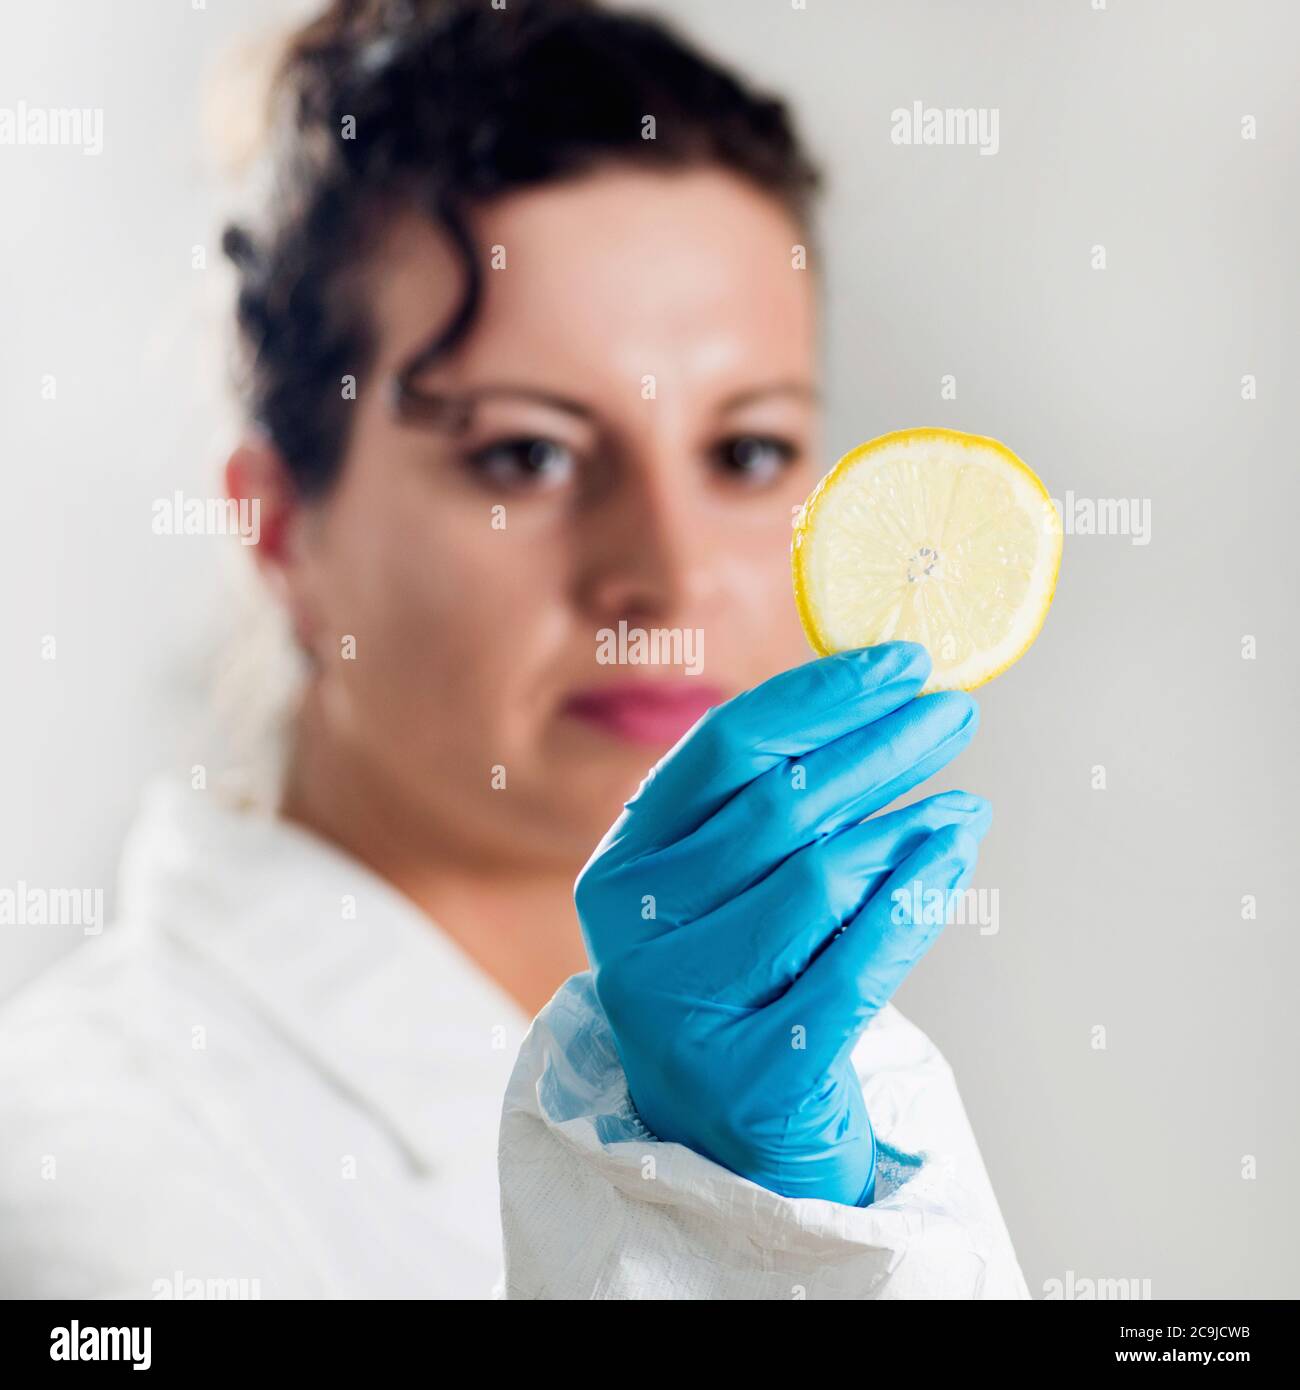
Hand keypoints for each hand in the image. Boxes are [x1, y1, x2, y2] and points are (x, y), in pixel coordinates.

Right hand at [575, 642, 988, 1205]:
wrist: (717, 1136)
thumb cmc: (733, 981)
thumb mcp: (717, 888)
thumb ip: (766, 805)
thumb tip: (881, 698)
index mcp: (622, 863)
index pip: (725, 747)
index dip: (822, 696)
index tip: (902, 663)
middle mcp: (636, 931)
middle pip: (781, 807)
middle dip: (882, 748)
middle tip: (954, 716)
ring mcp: (685, 1007)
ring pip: (818, 884)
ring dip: (906, 829)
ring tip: (962, 804)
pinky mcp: (753, 1074)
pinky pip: (856, 968)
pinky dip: (914, 904)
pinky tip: (952, 859)